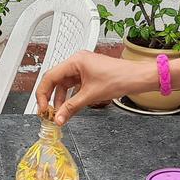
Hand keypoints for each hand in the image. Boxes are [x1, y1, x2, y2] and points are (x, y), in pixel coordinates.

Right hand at [35, 51, 153, 124]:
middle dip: (51, 97)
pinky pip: (74, 86)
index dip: (43, 93)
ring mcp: (83, 68)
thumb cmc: (119, 78)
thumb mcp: (91, 95)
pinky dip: (71, 97)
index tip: (42, 108)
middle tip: (48, 112)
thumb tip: (59, 118)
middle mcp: (77, 62)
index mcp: (75, 61)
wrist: (137, 78)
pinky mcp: (89, 74)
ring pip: (65, 84)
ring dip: (61, 99)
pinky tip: (70, 107)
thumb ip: (71, 107)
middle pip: (56, 80)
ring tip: (59, 113)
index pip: (50, 76)